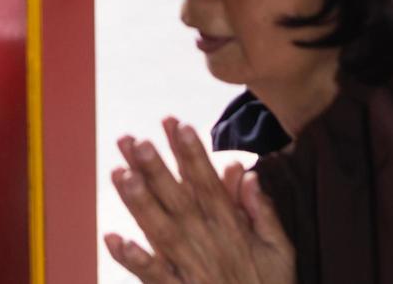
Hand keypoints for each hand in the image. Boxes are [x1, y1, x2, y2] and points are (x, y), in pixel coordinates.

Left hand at [104, 117, 294, 283]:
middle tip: (138, 141)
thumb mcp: (280, 250)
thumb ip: (265, 211)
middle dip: (159, 170)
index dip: (192, 154)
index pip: (208, 183)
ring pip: (161, 230)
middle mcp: (207, 243)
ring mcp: (190, 269)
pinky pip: (153, 275)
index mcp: (230, 228)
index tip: (177, 124)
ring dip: (140, 203)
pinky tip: (112, 239)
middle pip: (179, 200)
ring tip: (120, 175)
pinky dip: (133, 259)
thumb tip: (247, 172)